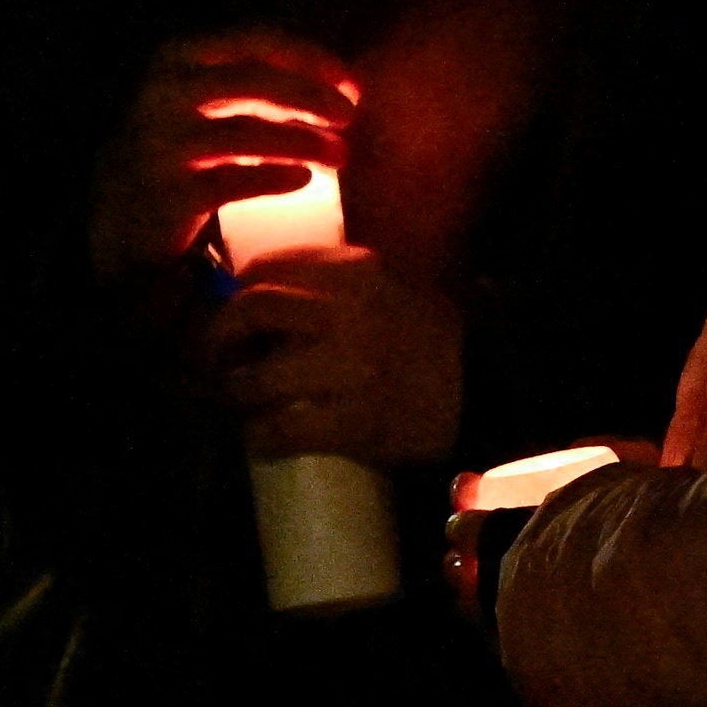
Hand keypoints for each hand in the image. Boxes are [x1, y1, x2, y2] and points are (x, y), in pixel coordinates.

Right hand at [94, 29, 357, 279]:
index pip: (255, 41)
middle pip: (252, 82)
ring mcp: (161, 145)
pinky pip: (233, 181)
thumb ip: (254, 84)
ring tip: (339, 156)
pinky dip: (275, 177)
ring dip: (304, 142)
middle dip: (310, 98)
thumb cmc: (182, 146)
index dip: (310, 59)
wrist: (120, 210)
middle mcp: (163, 94)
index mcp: (177, 58)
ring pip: (247, 133)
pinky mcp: (167, 194)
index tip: (350, 85)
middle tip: (348, 118)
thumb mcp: (204, 97)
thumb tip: (337, 90)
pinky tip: (302, 179)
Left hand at [203, 245, 467, 464]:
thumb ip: (328, 283)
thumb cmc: (427, 338)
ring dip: (234, 394)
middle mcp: (348, 312)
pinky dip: (260, 437)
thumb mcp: (382, 288)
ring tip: (237, 402)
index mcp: (353, 271)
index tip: (228, 314)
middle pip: (249, 311)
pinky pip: (282, 429)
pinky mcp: (357, 420)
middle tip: (215, 360)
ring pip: (256, 378)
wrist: (491, 387)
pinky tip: (261, 438)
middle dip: (216, 339)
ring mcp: (352, 367)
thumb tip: (248, 290)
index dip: (233, 294)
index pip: (265, 268)